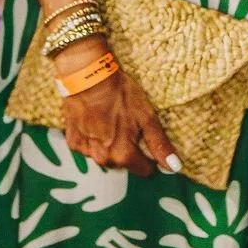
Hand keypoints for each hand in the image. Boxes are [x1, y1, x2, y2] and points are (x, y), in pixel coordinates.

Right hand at [56, 46, 180, 177]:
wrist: (88, 77)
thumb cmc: (121, 94)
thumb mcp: (146, 116)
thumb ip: (159, 144)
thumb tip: (174, 167)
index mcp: (122, 155)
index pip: (143, 170)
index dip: (150, 158)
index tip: (147, 141)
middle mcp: (102, 159)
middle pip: (124, 163)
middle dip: (128, 149)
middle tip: (128, 125)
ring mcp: (85, 152)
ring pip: (105, 155)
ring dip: (110, 144)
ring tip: (111, 121)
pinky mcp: (73, 142)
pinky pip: (89, 147)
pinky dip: (94, 138)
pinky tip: (96, 121)